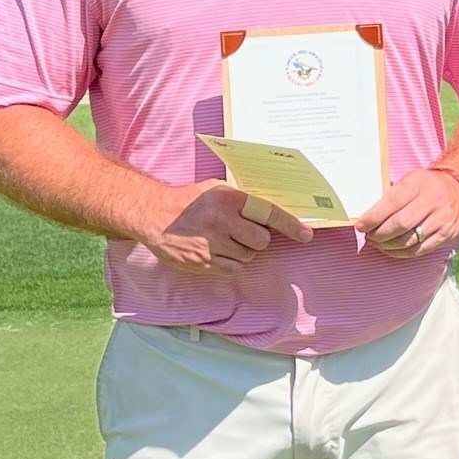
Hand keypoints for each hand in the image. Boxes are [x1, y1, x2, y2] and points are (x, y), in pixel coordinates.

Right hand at [145, 180, 311, 274]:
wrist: (153, 215)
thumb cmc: (191, 201)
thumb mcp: (217, 189)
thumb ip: (243, 200)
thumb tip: (272, 212)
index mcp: (229, 200)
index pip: (268, 213)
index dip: (290, 225)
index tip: (306, 235)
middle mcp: (222, 222)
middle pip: (261, 241)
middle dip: (258, 239)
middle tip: (245, 233)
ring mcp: (211, 244)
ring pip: (248, 257)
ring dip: (243, 251)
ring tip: (226, 240)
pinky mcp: (201, 262)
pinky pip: (232, 269)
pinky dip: (230, 263)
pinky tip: (218, 251)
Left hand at [354, 167, 458, 258]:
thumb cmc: (426, 185)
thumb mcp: (411, 179)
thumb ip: (392, 194)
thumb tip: (366, 215)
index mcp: (420, 183)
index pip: (393, 202)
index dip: (373, 217)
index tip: (360, 225)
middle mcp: (433, 201)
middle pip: (400, 224)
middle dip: (379, 234)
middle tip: (369, 236)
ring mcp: (442, 219)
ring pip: (409, 240)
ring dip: (388, 246)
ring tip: (378, 243)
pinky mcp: (447, 234)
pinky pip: (420, 250)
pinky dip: (401, 253)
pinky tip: (392, 249)